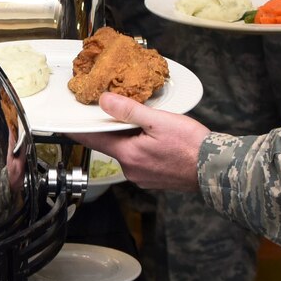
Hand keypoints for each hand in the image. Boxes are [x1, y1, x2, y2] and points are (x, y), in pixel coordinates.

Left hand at [71, 96, 208, 192]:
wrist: (215, 169)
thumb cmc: (191, 146)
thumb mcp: (158, 121)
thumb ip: (129, 111)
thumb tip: (105, 101)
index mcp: (128, 154)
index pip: (93, 140)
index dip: (79, 130)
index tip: (65, 124)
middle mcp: (131, 169)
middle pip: (111, 144)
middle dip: (113, 128)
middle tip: (121, 111)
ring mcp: (143, 177)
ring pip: (128, 151)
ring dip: (131, 138)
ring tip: (147, 125)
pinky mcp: (154, 179)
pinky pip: (141, 160)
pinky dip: (143, 148)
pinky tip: (157, 140)